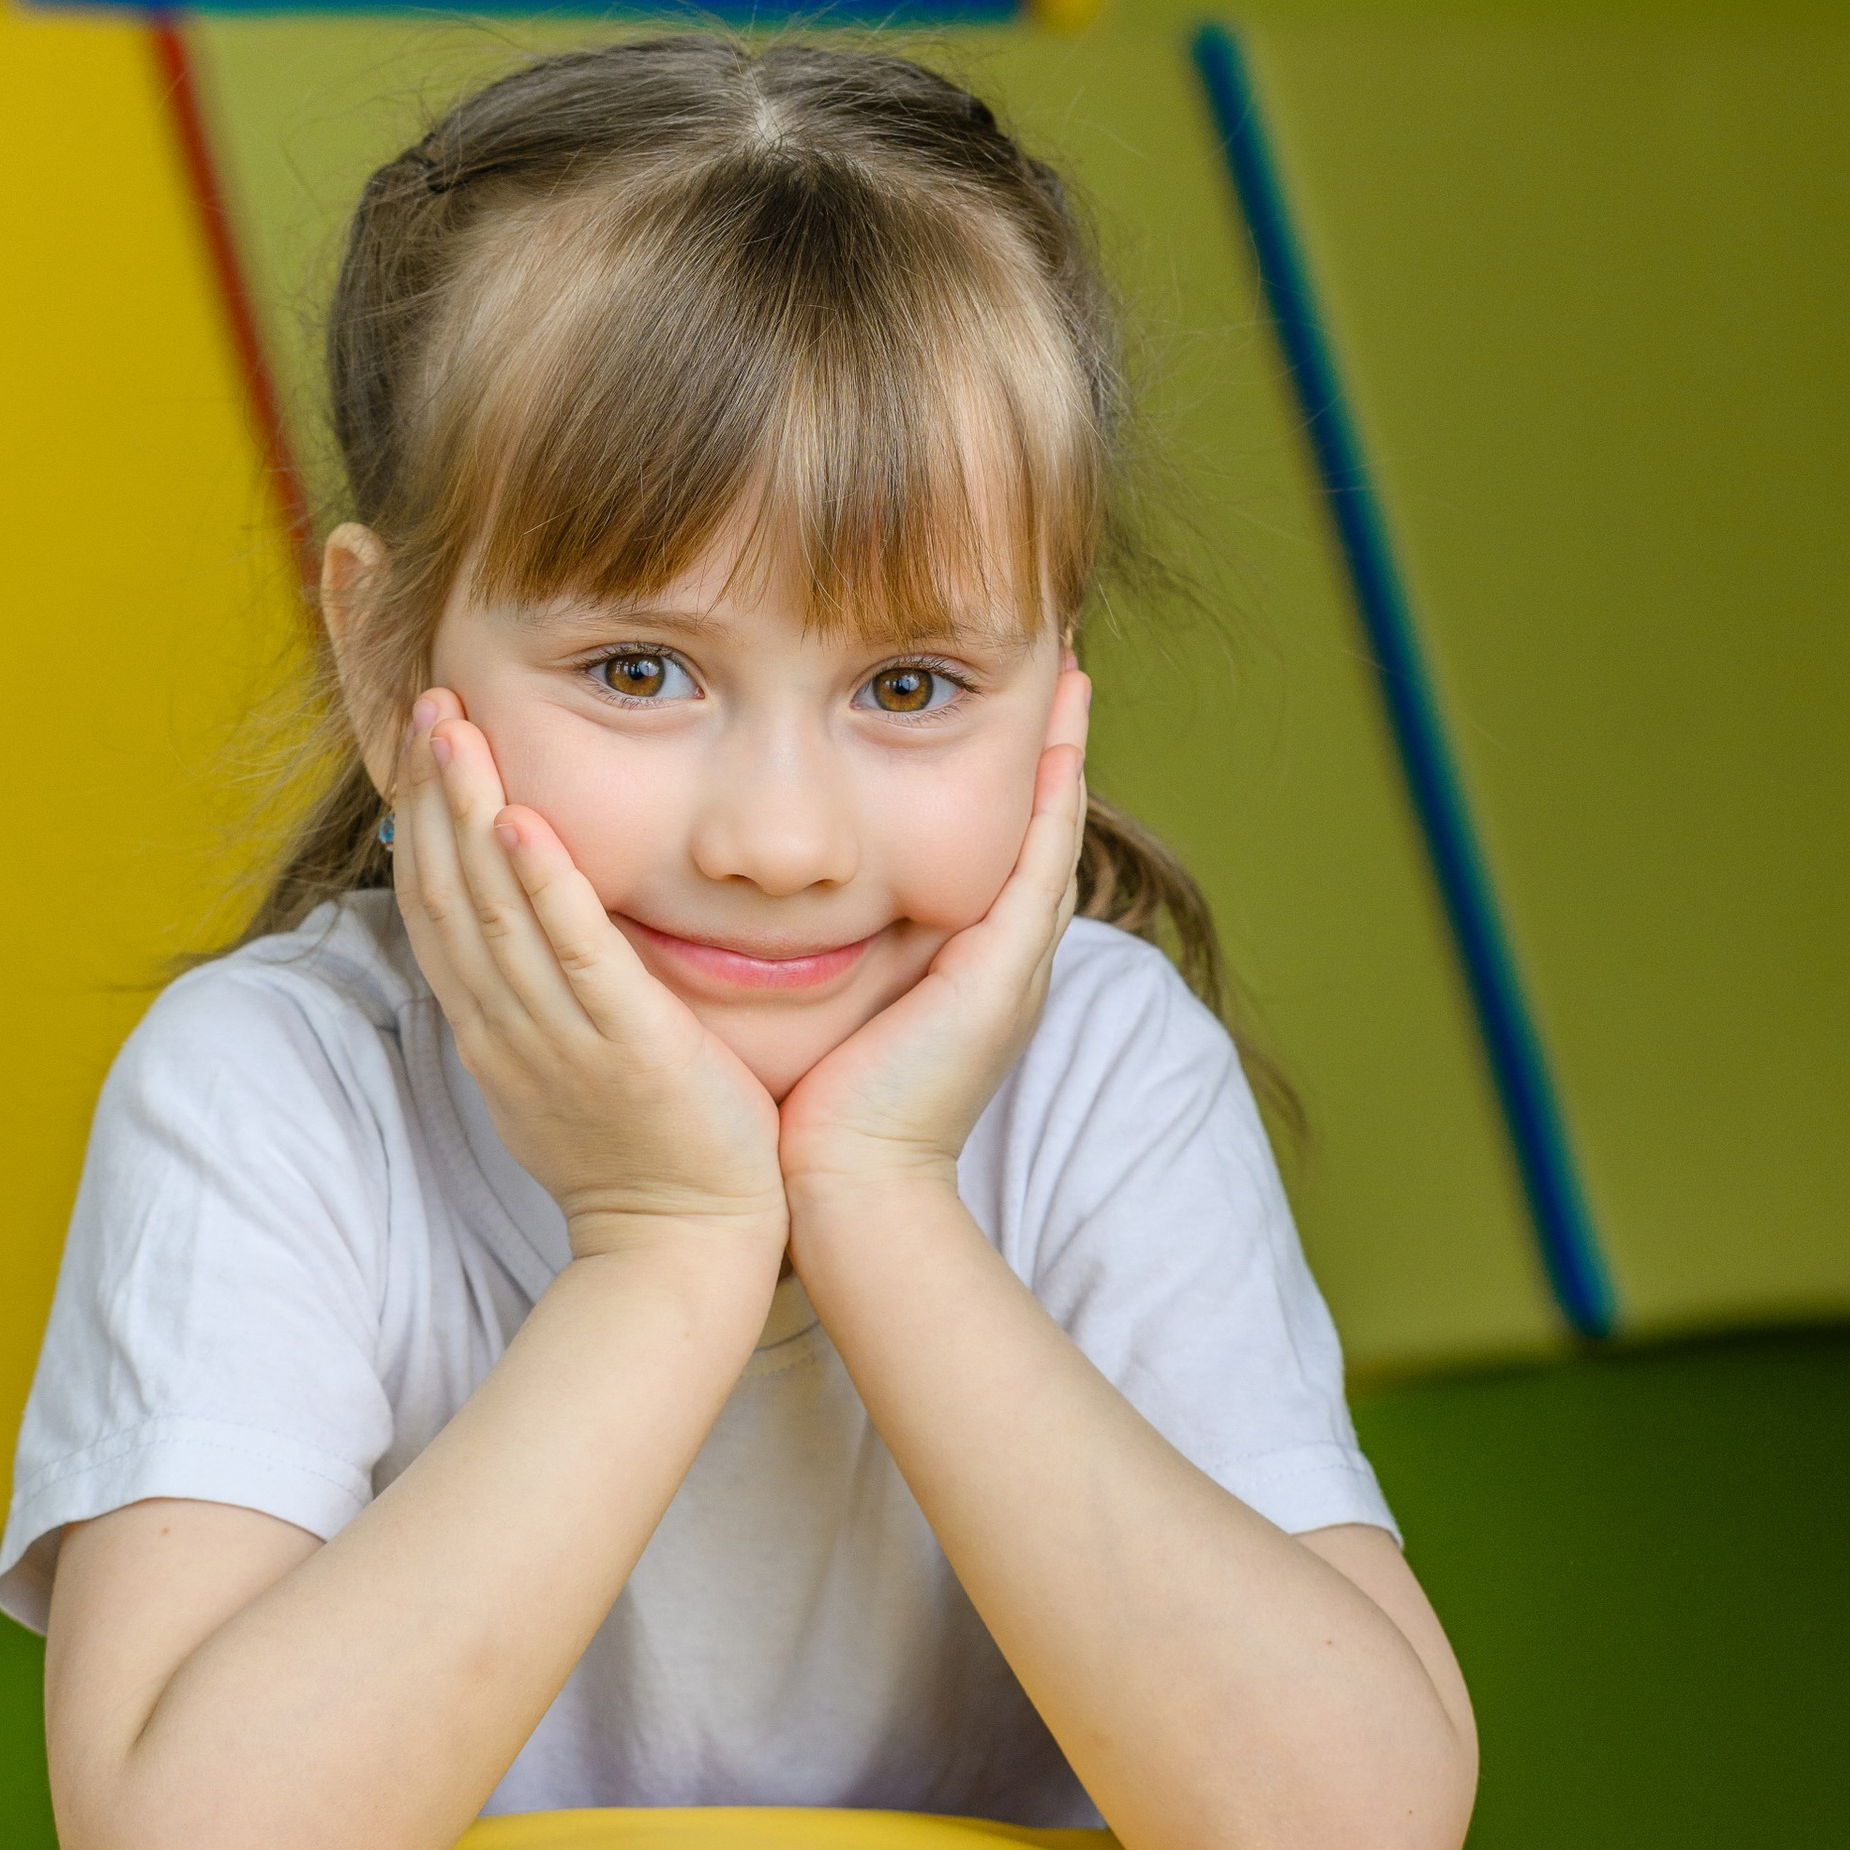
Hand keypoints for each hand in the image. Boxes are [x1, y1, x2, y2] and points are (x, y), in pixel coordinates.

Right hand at [392, 694, 788, 1262]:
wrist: (684, 1247)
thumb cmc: (644, 1154)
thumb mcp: (565, 1067)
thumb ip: (542, 994)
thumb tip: (525, 926)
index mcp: (492, 1026)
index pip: (436, 903)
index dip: (425, 816)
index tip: (429, 739)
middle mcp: (507, 1025)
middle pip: (446, 889)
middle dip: (434, 791)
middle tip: (429, 701)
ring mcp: (559, 1037)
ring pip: (492, 909)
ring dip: (469, 811)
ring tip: (456, 727)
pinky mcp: (626, 1047)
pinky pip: (574, 957)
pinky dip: (546, 888)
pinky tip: (526, 823)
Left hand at [776, 669, 1090, 1208]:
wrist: (847, 1187)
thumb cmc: (821, 1115)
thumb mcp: (831, 1010)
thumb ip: (825, 956)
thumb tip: (775, 903)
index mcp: (963, 966)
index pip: (995, 849)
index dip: (1010, 779)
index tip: (1008, 705)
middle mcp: (999, 958)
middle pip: (1040, 829)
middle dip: (1052, 746)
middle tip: (1066, 661)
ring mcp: (1010, 964)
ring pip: (1051, 834)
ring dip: (1066, 753)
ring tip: (1075, 670)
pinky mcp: (1000, 973)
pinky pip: (1038, 868)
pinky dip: (1055, 802)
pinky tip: (1061, 741)